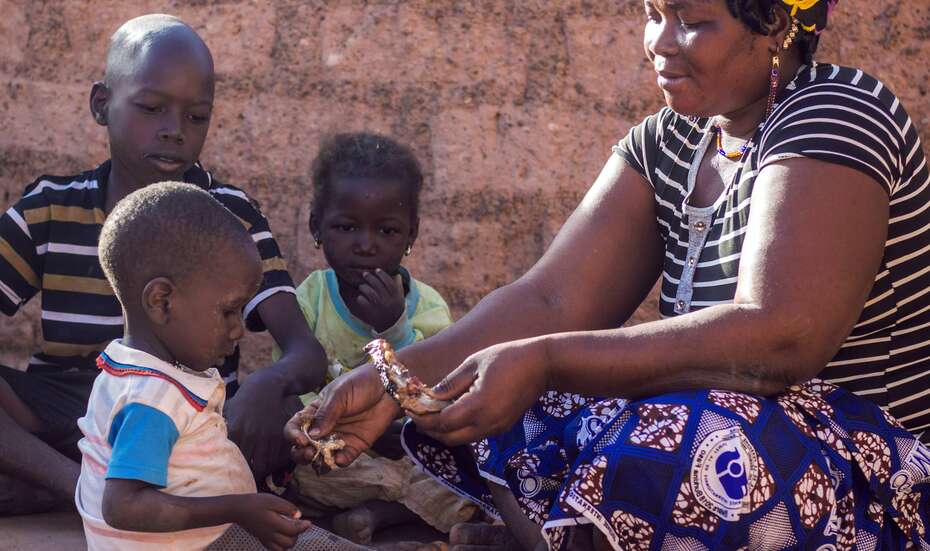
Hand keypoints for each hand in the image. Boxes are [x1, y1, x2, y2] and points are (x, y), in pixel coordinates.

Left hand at [226, 368, 288, 477]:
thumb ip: (226, 430)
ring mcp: (269, 436)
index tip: (234, 474)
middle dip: (249, 475)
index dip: (235, 470)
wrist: (269, 384)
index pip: (234, 459)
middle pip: (251, 467)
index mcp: (237, 430)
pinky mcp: (282, 435)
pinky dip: (276, 463)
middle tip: (248, 477)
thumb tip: (214, 446)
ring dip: (263, 470)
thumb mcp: (231, 411)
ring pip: (266, 465)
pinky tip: (271, 461)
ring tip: (260, 471)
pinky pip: (280, 457)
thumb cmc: (246, 397)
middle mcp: (253, 435)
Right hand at [234, 493, 310, 550]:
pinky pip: (274, 549)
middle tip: (297, 524)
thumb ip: (287, 507)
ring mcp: (265, 538)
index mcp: (274, 524)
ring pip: (282, 549)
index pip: (294, 530)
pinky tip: (281, 535)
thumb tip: (299, 515)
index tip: (309, 522)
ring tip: (290, 530)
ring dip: (290, 542)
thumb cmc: (255, 502)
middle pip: (289, 543)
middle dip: (297, 535)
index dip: (304, 527)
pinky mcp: (261, 539)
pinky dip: (281, 546)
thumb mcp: (273, 500)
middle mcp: (270, 534)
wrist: (238, 509)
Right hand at [284, 365, 399, 466]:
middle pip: (304, 446)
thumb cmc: (360, 384)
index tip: (301, 439)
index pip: (295, 426)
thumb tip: (313, 435)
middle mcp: (324, 427)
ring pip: (321, 456)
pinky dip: (340, 462)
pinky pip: (343, 459)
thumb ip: (326, 413)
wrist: (388, 388)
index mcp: (315, 412)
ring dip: (318, 461)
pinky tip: (341, 459)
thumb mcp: (339, 394)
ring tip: (321, 459)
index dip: (293, 435)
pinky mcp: (355, 445)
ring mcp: (338, 437)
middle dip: (301, 454)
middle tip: (309, 453)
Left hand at [353, 269, 405, 331]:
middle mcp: (388, 300)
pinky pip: (363, 302)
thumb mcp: (400, 296)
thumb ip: (398, 285)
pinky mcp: (371, 312)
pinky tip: (361, 297)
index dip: (382, 274)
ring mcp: (379, 306)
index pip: (389, 282)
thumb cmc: (395, 306)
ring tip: (362, 286)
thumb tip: (396, 273)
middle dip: (370, 277)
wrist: (392, 324)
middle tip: (365, 274)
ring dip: (364, 287)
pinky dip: (360, 298)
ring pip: (369, 292)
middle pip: (378, 285)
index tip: (376, 270)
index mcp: (396, 295)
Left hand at [409, 338, 548, 445]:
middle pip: (449, 438)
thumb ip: (451, 383)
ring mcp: (495, 428)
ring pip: (461, 440)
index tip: (410, 410)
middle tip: (418, 415)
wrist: (541, 366)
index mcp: (477, 406)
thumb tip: (431, 395)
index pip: (442, 423)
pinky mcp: (501, 428)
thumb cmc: (507, 357)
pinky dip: (459, 429)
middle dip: (430, 429)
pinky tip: (453, 412)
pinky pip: (474, 434)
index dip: (423, 419)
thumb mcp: (474, 363)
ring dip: (444, 431)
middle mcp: (486, 423)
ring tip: (433, 413)